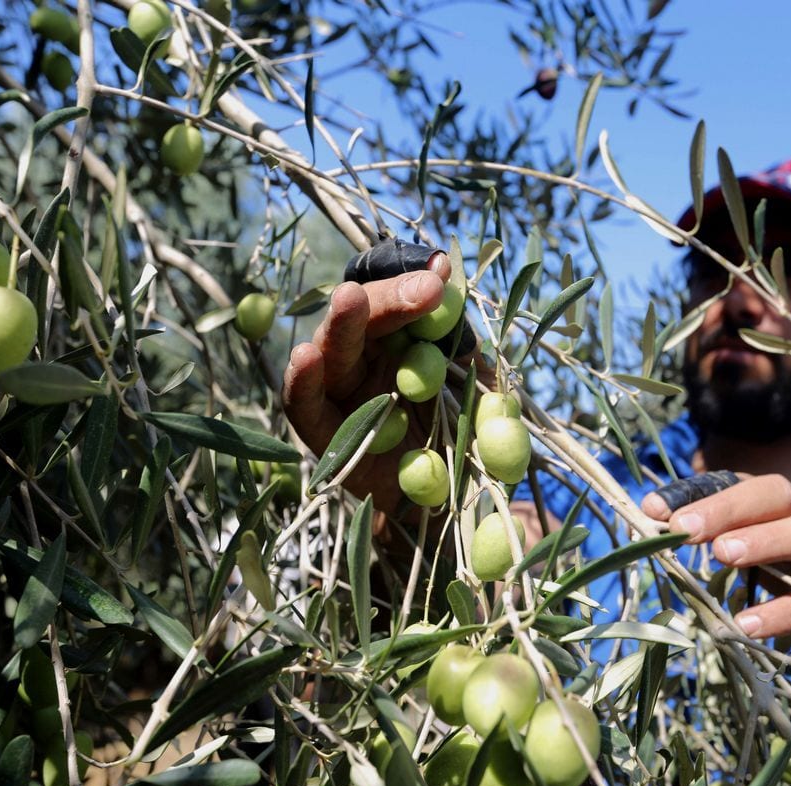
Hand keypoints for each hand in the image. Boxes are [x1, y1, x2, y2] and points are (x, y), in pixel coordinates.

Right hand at [282, 251, 455, 515]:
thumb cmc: (470, 447)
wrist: (451, 509)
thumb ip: (480, 369)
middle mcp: (371, 358)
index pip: (404, 299)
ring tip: (349, 300)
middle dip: (392, 298)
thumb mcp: (488, 404)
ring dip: (341, 324)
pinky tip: (305, 357)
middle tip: (425, 290)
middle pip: (367, 316)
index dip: (418, 282)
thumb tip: (467, 327)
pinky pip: (305, 406)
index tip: (443, 271)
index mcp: (409, 341)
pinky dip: (302, 383)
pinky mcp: (323, 432)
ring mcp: (343, 392)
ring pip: (333, 350)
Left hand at [641, 474, 790, 658]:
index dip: (691, 491)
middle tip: (685, 530)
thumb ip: (701, 532)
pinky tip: (745, 625)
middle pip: (777, 493)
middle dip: (729, 507)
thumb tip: (647, 520)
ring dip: (767, 540)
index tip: (651, 509)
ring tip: (722, 556)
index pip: (735, 480)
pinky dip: (783, 614)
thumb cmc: (781, 568)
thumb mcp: (742, 544)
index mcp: (773, 501)